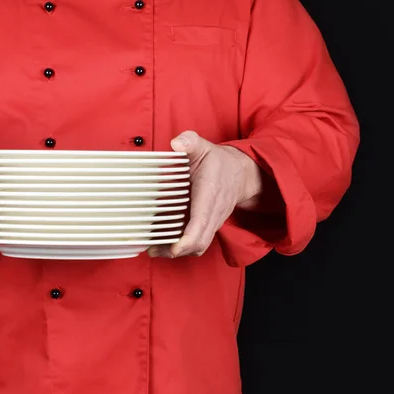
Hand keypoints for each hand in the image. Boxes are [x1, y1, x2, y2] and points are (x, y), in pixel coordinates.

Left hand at [147, 131, 263, 257]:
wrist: (240, 173)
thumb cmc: (218, 162)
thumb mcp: (203, 146)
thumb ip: (189, 141)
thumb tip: (176, 143)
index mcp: (209, 194)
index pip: (200, 223)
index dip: (188, 239)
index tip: (174, 247)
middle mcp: (213, 213)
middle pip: (198, 243)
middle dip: (175, 251)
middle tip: (152, 249)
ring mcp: (212, 222)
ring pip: (198, 246)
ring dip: (176, 251)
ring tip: (154, 249)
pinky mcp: (208, 226)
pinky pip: (197, 241)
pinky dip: (181, 246)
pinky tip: (163, 240)